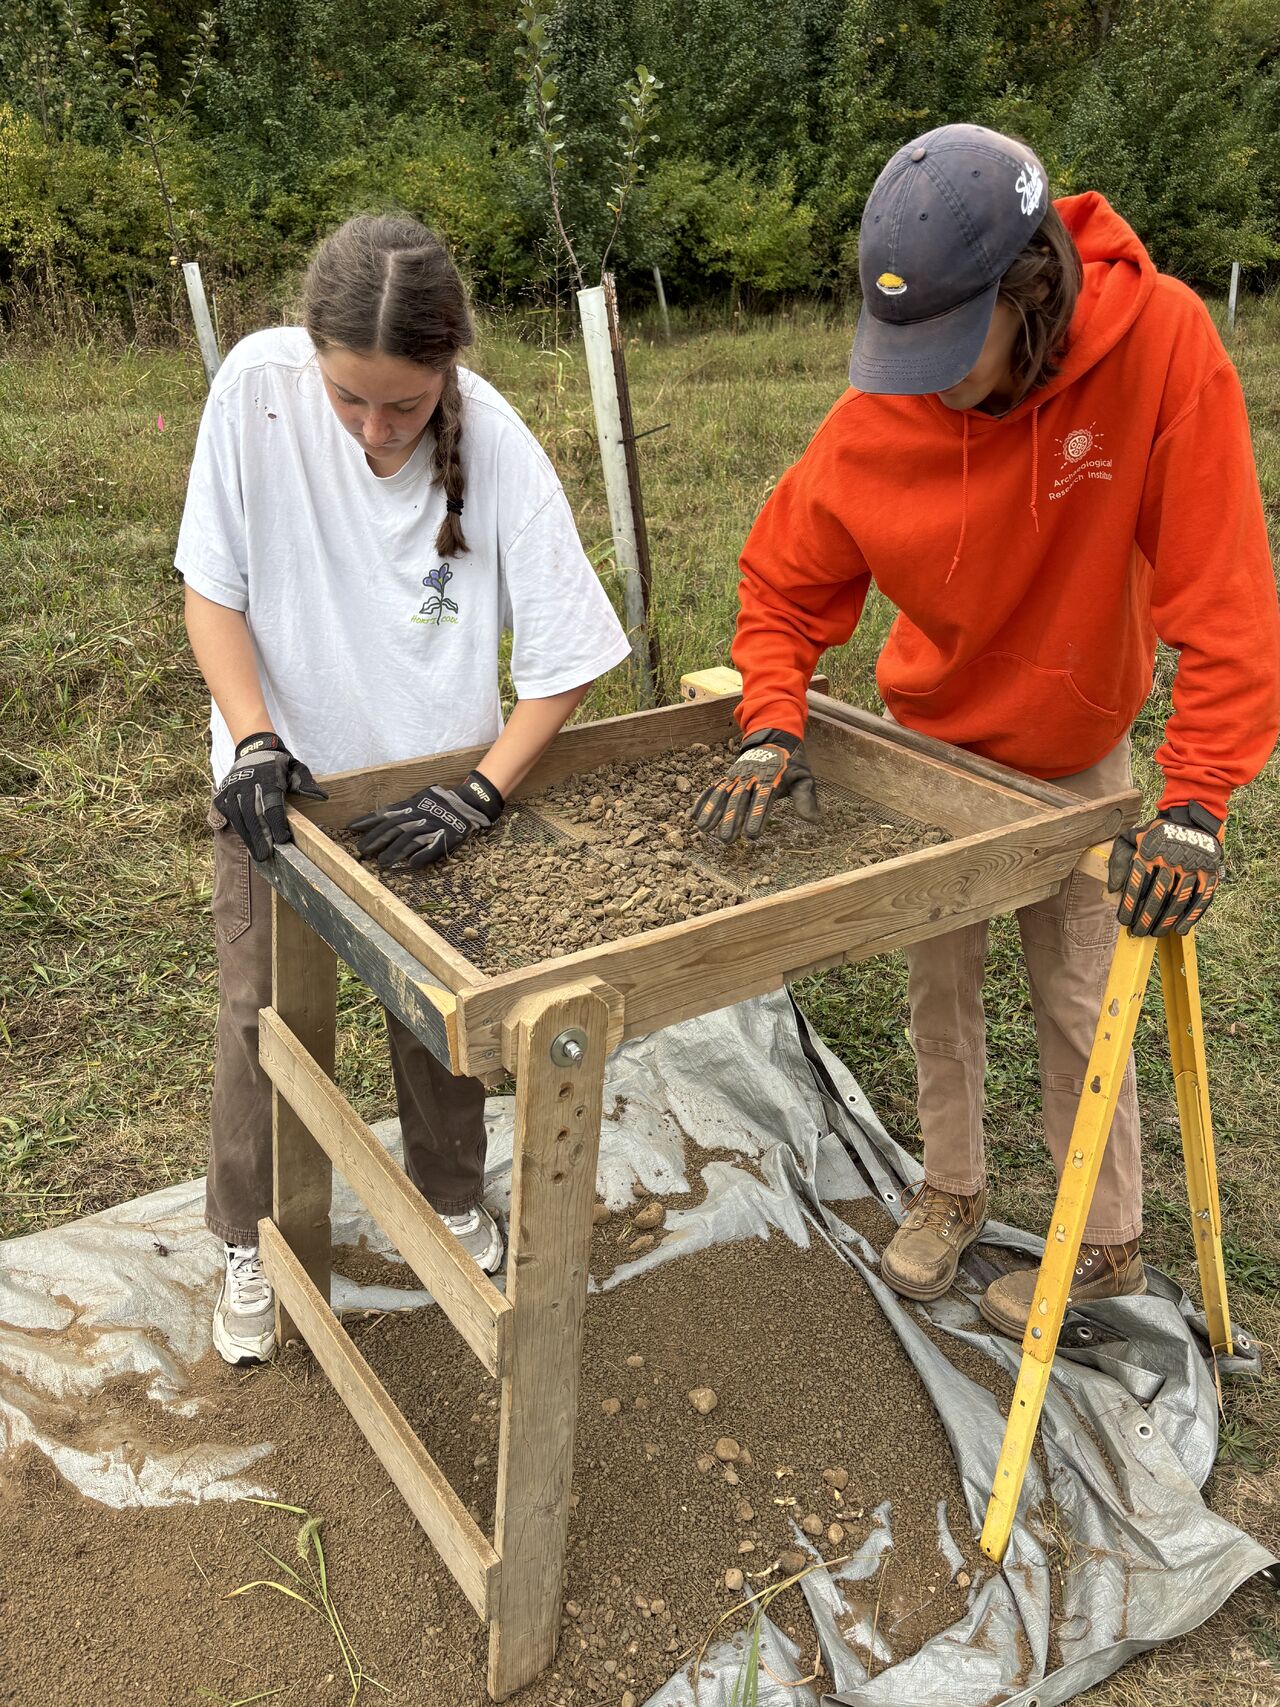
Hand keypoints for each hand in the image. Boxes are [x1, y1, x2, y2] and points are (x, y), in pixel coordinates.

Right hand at [213, 732, 328, 861]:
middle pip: (253, 814)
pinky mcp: (223, 792)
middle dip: (260, 836)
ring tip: (257, 853)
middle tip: (266, 855)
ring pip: (238, 816)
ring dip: (248, 836)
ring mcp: (233, 787)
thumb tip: (322, 797)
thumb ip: (306, 783)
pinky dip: (236, 827)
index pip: (272, 804)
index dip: (277, 824)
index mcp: (268, 777)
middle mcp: (248, 782)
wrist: (254, 750)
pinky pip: (227, 813)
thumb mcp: (295, 769)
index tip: (282, 840)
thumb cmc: (279, 766)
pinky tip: (247, 840)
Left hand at [350, 770, 503, 868]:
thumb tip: (382, 817)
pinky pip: (433, 848)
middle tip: (362, 850)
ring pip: (410, 839)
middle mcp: (419, 816)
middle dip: (377, 839)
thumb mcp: (420, 799)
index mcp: (411, 806)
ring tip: (382, 862)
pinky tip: (412, 865)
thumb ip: (403, 809)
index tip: (351, 828)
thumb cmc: (441, 802)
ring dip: (395, 851)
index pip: (386, 814)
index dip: (368, 821)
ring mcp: (432, 827)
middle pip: (394, 828)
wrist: (470, 804)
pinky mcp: (446, 838)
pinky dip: (423, 856)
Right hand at [691, 728, 819, 842]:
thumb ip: (806, 799)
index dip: (756, 817)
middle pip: (739, 800)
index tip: (751, 835)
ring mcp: (737, 775)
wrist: (775, 736)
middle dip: (731, 819)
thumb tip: (814, 820)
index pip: (763, 800)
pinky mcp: (729, 775)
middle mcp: (751, 777)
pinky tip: (695, 816)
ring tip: (704, 829)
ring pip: (723, 794)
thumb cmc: (791, 763)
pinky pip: (714, 788)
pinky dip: (704, 801)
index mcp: (771, 779)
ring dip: (712, 811)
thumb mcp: (804, 778)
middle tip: (726, 839)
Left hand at [1107, 804, 1223, 936]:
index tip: (1124, 921)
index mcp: (1149, 851)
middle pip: (1157, 895)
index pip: (1136, 884)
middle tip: (1139, 932)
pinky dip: (1191, 916)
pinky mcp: (1208, 871)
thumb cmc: (1154, 835)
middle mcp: (1170, 859)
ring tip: (1156, 933)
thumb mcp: (1130, 838)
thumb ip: (1118, 861)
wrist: (1189, 819)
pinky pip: (1200, 898)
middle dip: (1146, 918)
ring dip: (1166, 921)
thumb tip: (1112, 889)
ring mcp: (1191, 866)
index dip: (1130, 905)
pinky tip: (1180, 929)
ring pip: (1177, 900)